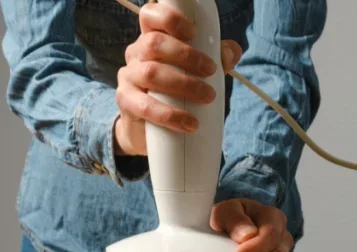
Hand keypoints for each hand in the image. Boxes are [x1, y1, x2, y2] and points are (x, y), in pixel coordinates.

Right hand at [114, 2, 242, 155]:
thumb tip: (231, 53)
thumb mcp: (197, 72)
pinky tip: (188, 123)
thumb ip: (217, 58)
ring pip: (150, 73)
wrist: (150, 130)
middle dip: (186, 55)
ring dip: (183, 84)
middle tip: (211, 71)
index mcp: (152, 39)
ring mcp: (128, 77)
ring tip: (207, 97)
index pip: (150, 15)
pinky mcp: (125, 101)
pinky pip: (144, 105)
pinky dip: (169, 115)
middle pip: (153, 43)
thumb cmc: (176, 93)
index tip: (193, 33)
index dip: (170, 19)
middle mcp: (136, 53)